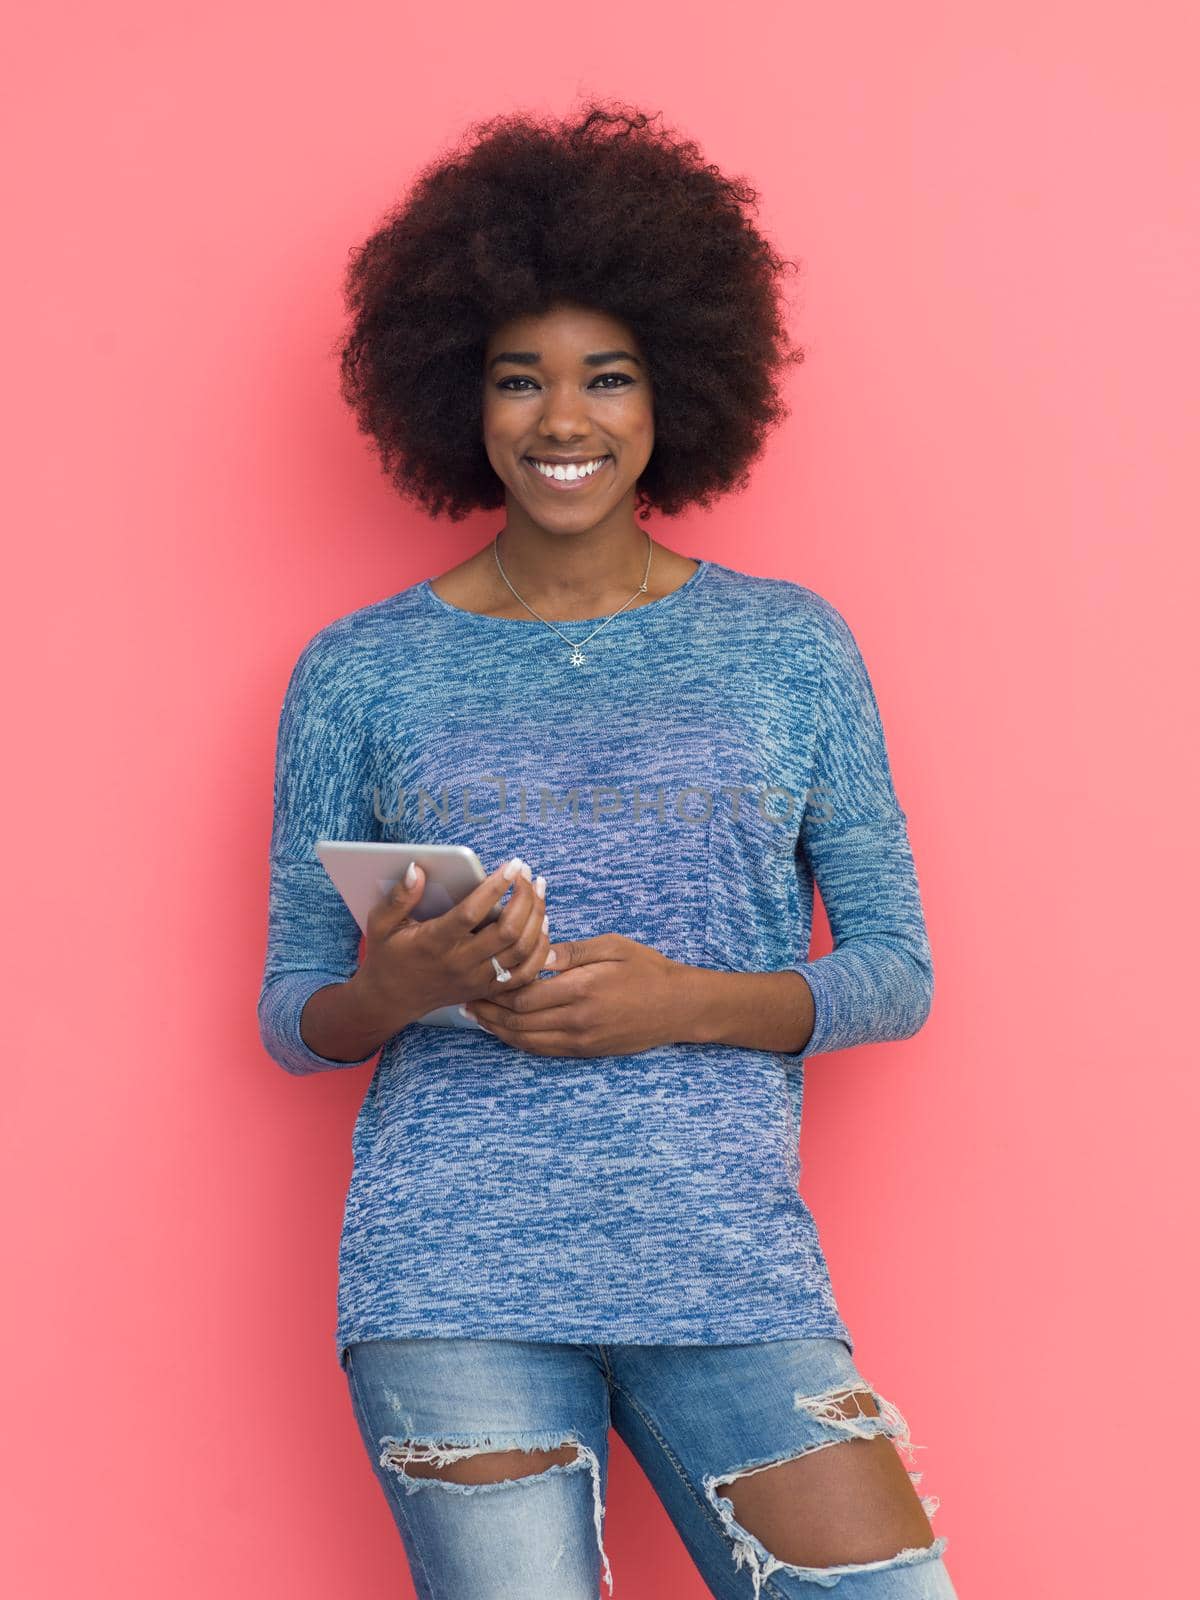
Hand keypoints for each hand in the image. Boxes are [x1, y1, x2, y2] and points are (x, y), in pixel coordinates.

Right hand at [356, 856, 552, 1024]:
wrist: (392, 999)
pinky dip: (539, 949)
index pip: (471, 913)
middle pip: (507, 932)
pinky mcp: (487, 989)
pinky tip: (543, 924)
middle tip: (529, 874)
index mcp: (434, 943)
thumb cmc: (388, 954)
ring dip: (537, 918)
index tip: (512, 865)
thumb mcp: (381, 924)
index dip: (495, 887)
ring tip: (539, 890)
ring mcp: (476, 979)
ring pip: (521, 951)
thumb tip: (417, 869)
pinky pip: (524, 973)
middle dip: (525, 899)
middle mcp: (459, 963)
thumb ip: (399, 897)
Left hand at [463, 933, 684, 1056]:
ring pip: (527, 1041)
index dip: (497, 989)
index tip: (479, 977)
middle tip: (465, 1000)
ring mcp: (581, 1040)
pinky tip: (506, 1032)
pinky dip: (519, 1042)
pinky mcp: (586, 1051)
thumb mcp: (611, 947)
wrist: (679, 1007)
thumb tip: (536, 951)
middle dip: (488, 1012)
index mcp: (581, 989)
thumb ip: (571, 951)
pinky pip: (544, 1050)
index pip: (524, 995)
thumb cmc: (647, 969)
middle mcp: (577, 1020)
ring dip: (498, 1030)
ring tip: (477, 1017)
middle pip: (519, 1021)